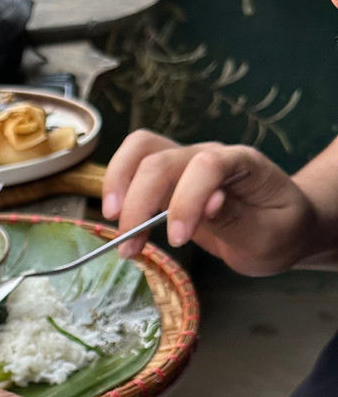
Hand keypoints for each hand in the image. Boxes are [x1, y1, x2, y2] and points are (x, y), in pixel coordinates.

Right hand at [102, 130, 320, 274]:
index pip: (206, 165)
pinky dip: (117, 196)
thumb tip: (209, 203)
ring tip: (117, 230)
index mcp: (243, 163)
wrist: (279, 227)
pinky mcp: (166, 180)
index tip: (177, 240)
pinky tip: (121, 229)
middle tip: (129, 244)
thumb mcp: (270, 234)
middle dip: (138, 201)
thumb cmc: (278, 230)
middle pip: (160, 158)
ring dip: (117, 187)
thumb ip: (239, 219)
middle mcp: (209, 155)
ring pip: (138, 151)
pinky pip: (132, 171)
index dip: (186, 200)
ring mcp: (184, 164)